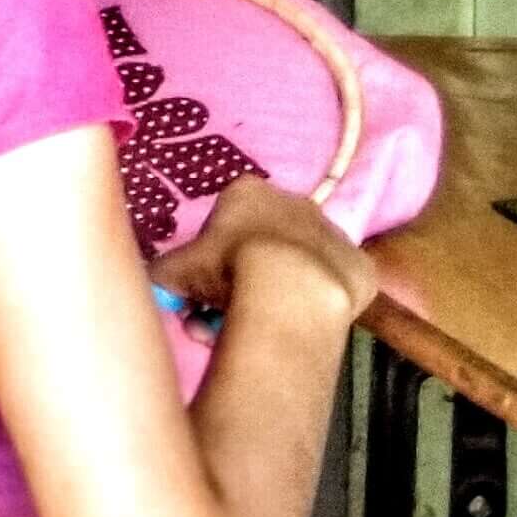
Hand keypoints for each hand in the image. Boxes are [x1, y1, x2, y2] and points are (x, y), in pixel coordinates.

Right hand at [149, 175, 378, 331]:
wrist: (292, 291)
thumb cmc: (228, 270)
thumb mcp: (175, 271)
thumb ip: (163, 273)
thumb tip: (157, 282)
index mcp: (247, 192)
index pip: (224, 220)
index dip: (211, 255)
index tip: (205, 284)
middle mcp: (294, 202)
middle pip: (262, 242)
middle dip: (243, 277)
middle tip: (228, 313)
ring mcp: (333, 233)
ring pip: (298, 265)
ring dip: (280, 290)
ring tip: (263, 324)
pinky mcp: (360, 265)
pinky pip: (333, 286)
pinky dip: (316, 302)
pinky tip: (300, 321)